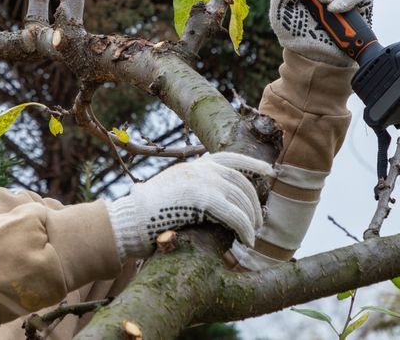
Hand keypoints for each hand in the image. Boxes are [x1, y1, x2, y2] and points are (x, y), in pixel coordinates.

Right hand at [106, 152, 272, 259]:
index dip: (252, 163)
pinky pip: (234, 214)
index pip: (229, 157)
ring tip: (252, 235)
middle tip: (258, 221)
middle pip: (239, 181)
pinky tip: (246, 241)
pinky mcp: (202, 200)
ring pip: (240, 198)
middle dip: (253, 202)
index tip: (270, 170)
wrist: (129, 221)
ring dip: (250, 219)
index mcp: (192, 167)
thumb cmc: (146, 216)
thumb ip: (193, 189)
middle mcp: (198, 169)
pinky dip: (244, 229)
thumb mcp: (172, 192)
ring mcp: (201, 182)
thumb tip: (214, 202)